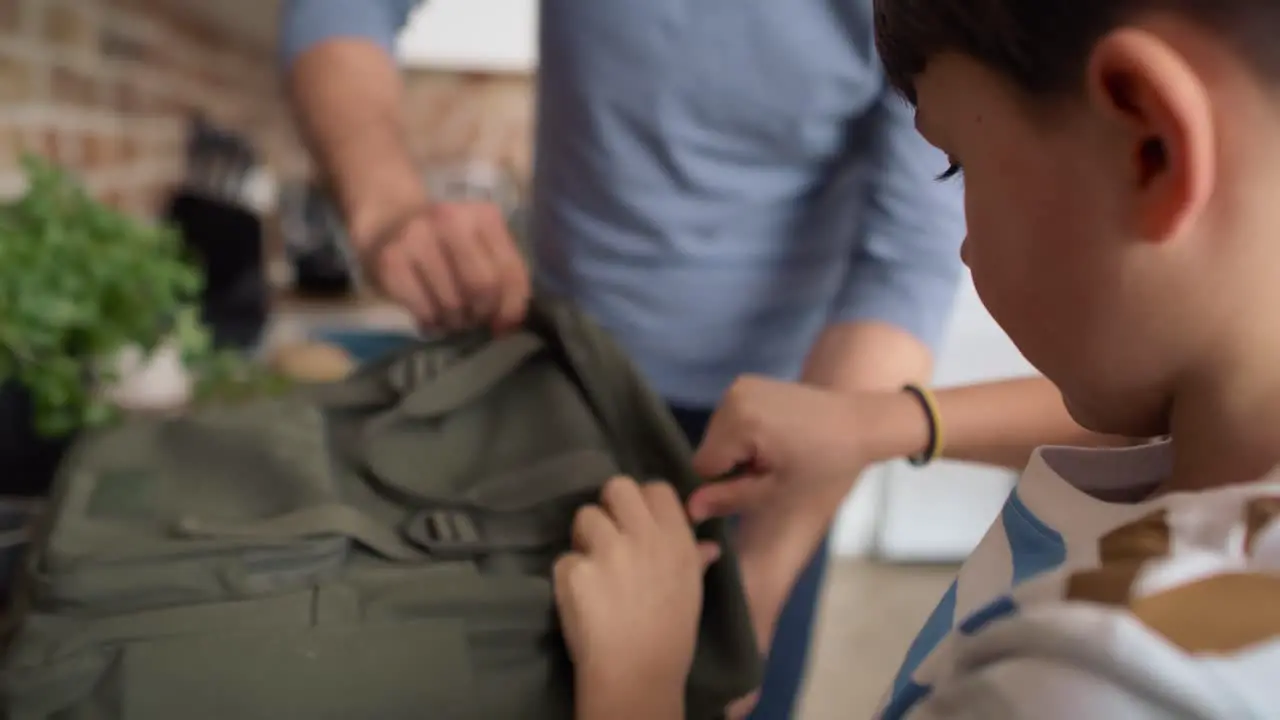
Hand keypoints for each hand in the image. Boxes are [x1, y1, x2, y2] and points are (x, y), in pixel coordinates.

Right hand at [357, 200, 529, 332]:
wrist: (389, 222)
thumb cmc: (446, 242)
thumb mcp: (483, 248)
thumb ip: (506, 280)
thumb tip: (508, 325)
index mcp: (483, 216)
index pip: (510, 272)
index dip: (511, 307)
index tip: (501, 323)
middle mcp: (449, 220)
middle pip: (482, 286)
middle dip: (481, 313)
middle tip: (473, 318)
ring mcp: (416, 237)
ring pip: (452, 303)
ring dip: (455, 322)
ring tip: (450, 316)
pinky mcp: (391, 261)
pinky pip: (424, 310)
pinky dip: (432, 323)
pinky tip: (430, 316)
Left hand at [553, 476, 720, 695]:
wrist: (638, 674)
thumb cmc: (671, 635)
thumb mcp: (692, 592)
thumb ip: (694, 559)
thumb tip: (709, 545)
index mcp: (675, 537)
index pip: (655, 487)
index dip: (643, 501)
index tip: (638, 522)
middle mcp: (642, 535)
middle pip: (616, 486)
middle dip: (609, 507)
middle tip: (609, 536)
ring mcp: (606, 550)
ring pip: (584, 516)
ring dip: (585, 539)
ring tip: (593, 570)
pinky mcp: (573, 570)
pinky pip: (564, 558)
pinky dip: (569, 576)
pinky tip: (581, 597)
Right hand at [688, 375, 878, 521]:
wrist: (859, 424)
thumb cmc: (825, 465)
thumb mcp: (777, 492)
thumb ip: (729, 499)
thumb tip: (689, 509)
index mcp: (739, 421)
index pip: (703, 466)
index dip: (724, 484)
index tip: (757, 485)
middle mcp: (732, 395)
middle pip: (708, 449)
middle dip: (732, 465)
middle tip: (772, 470)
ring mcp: (739, 385)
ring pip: (717, 436)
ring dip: (738, 451)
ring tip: (776, 454)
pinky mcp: (747, 382)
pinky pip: (729, 420)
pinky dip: (744, 434)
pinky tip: (775, 438)